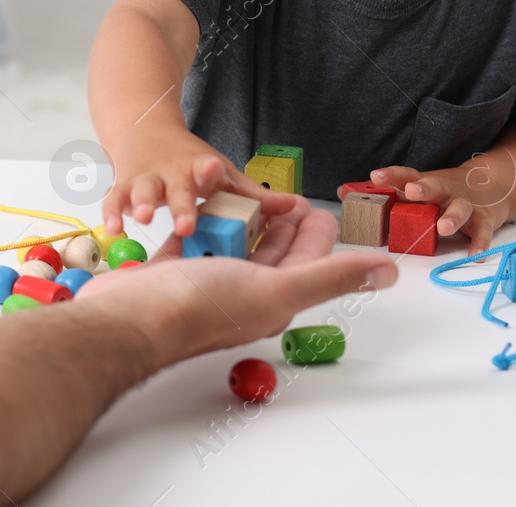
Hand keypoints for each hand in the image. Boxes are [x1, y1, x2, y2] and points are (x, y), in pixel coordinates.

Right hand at [80, 196, 395, 365]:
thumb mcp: (275, 287)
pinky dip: (199, 225)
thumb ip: (330, 276)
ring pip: (230, 245)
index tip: (317, 204)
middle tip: (282, 194)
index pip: (306, 261)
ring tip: (239, 192)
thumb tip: (387, 272)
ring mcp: (204, 283)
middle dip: (280, 223)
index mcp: (272, 299)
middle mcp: (242, 293)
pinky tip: (198, 208)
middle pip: (269, 253)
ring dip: (238, 220)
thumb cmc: (197, 307)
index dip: (316, 232)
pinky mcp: (171, 273)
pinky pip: (191, 243)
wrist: (128, 321)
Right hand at [101, 127, 294, 236]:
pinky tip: (114, 230)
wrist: (144, 130)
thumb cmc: (190, 161)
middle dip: (180, 206)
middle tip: (186, 224)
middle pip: (178, 190)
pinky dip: (112, 214)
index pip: (210, 171)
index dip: (212, 172)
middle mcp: (173, 174)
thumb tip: (297, 207)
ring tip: (142, 218)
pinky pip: (114, 201)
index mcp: (202, 170)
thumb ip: (255, 197)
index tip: (213, 170)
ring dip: (142, 204)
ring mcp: (146, 179)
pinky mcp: (122, 187)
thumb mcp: (224, 175)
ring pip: (142, 191)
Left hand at [370, 162, 512, 254]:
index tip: (376, 177)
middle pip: (434, 186)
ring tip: (442, 228)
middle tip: (412, 192)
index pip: (406, 175)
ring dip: (452, 217)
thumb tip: (342, 193)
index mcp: (424, 184)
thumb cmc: (440, 194)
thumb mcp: (413, 190)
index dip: (391, 175)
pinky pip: (483, 231)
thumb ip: (382, 194)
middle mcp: (444, 192)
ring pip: (460, 209)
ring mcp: (465, 204)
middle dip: (423, 189)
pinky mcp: (484, 220)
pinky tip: (475, 253)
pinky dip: (480, 242)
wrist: (490, 187)